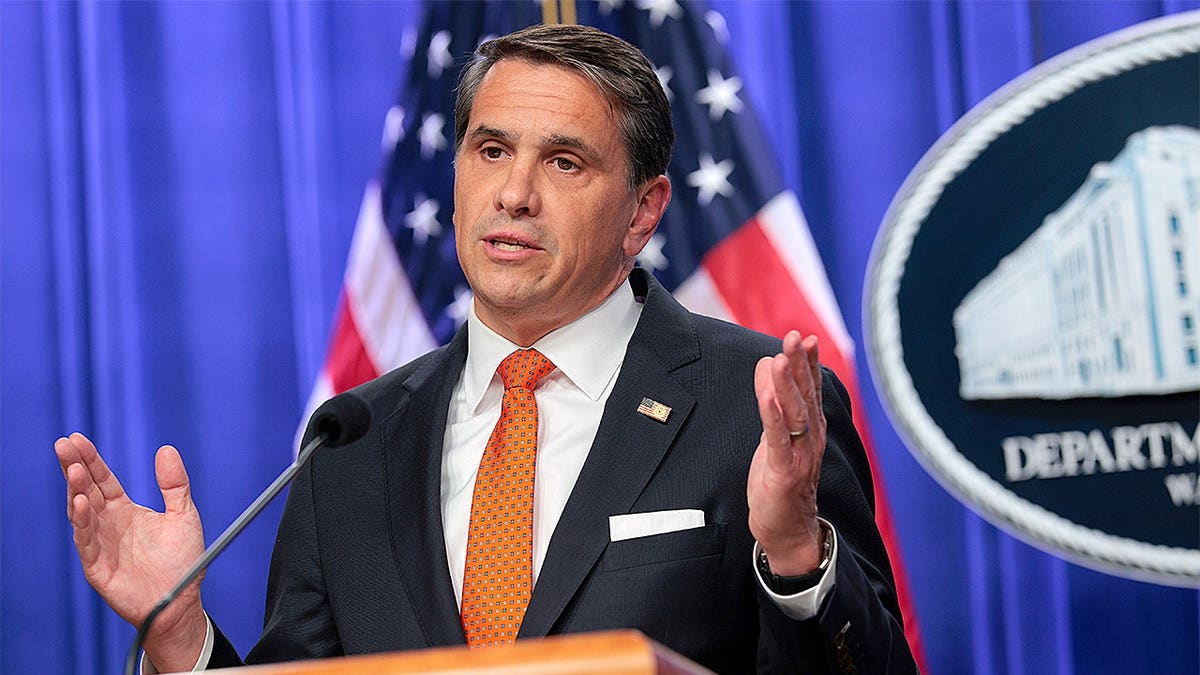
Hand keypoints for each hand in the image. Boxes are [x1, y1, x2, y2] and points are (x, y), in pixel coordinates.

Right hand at [55, 433, 208, 671]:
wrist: (181, 600)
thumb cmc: (183, 560)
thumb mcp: (184, 515)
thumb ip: (175, 484)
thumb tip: (166, 449)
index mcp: (125, 510)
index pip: (103, 479)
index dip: (91, 459)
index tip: (77, 438)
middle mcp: (108, 524)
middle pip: (87, 490)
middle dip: (75, 467)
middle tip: (64, 445)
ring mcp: (100, 544)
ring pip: (81, 512)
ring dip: (77, 490)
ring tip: (75, 470)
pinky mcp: (97, 566)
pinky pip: (85, 540)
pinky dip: (81, 521)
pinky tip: (80, 503)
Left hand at [747, 331, 826, 575]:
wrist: (788, 529)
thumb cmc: (782, 481)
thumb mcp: (776, 436)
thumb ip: (774, 402)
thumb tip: (766, 364)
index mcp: (810, 428)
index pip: (810, 389)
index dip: (807, 362)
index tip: (805, 337)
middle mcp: (810, 437)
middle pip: (805, 395)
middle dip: (799, 364)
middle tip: (794, 336)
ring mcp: (800, 454)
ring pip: (794, 413)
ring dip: (787, 385)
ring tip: (780, 359)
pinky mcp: (784, 472)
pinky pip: (778, 440)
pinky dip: (773, 417)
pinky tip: (768, 398)